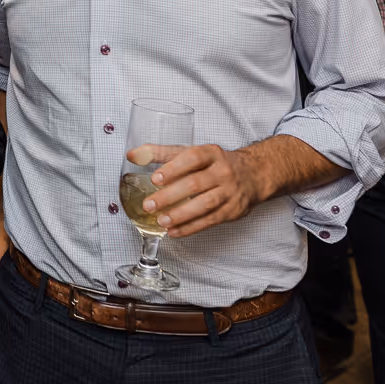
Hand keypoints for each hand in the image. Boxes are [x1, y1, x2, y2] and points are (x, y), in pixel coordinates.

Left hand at [133, 143, 263, 238]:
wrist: (252, 175)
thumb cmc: (213, 163)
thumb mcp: (190, 152)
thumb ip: (160, 153)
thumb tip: (132, 155)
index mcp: (211, 153)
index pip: (192, 158)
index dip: (173, 168)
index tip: (155, 178)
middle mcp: (223, 171)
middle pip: (195, 184)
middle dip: (170, 196)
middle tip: (149, 205)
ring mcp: (230, 192)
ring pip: (205, 204)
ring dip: (181, 215)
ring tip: (161, 221)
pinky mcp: (233, 210)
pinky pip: (211, 221)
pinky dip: (191, 227)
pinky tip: (174, 231)